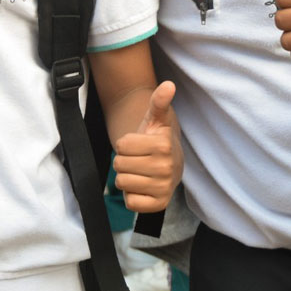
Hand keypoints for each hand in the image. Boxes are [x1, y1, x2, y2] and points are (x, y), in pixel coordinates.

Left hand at [112, 81, 180, 211]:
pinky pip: (130, 202)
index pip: (121, 145)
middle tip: (138, 158)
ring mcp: (164, 188)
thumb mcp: (156, 118)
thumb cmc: (157, 139)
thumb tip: (168, 85)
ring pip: (122, 183)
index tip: (138, 144)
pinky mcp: (159, 205)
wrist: (171, 162)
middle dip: (124, 160)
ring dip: (126, 177)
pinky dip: (132, 195)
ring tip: (140, 171)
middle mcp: (166, 168)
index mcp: (164, 145)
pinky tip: (142, 186)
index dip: (125, 144)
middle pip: (119, 165)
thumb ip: (159, 101)